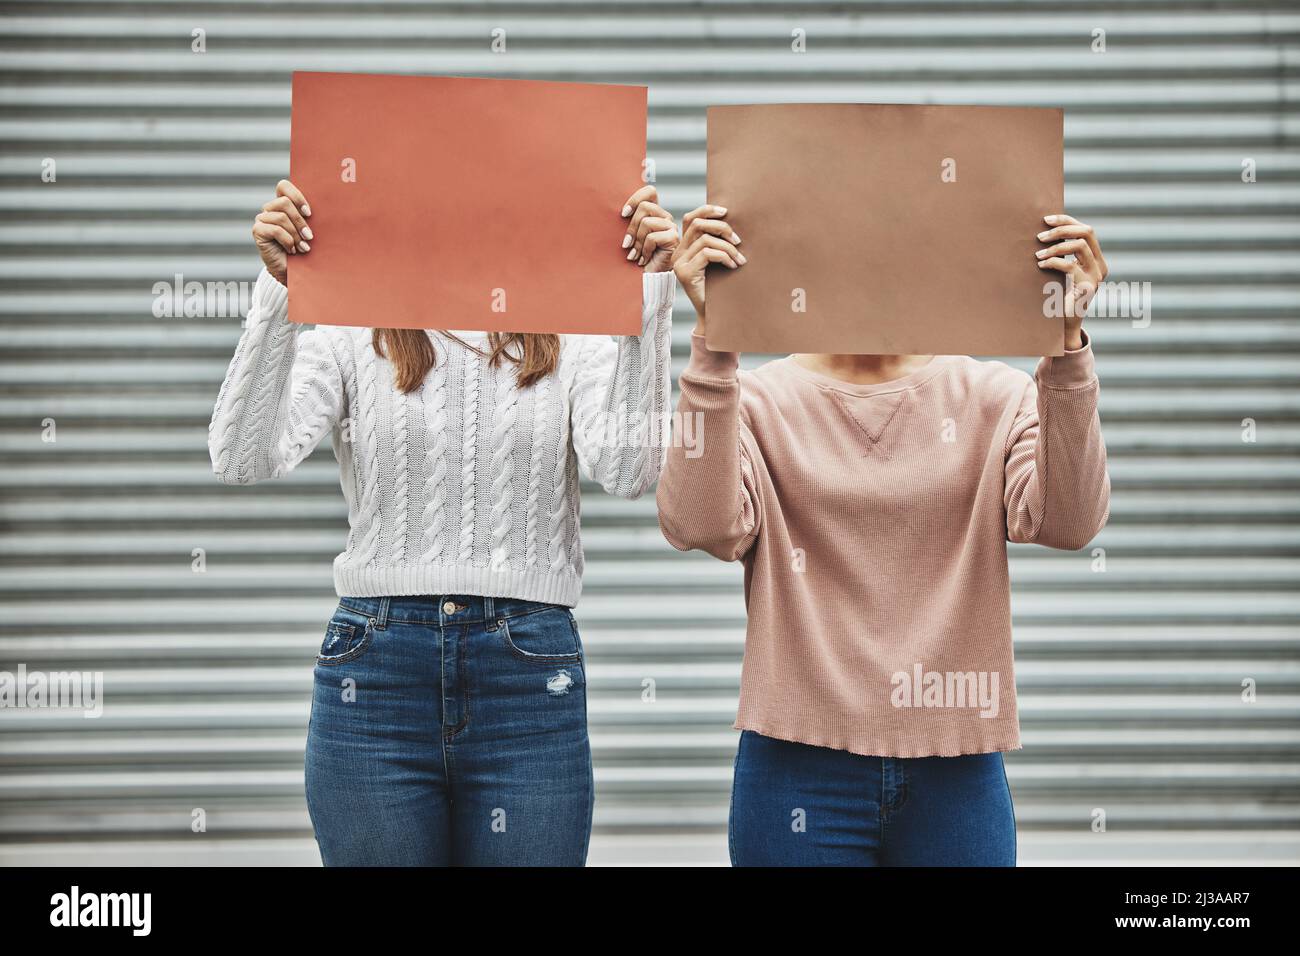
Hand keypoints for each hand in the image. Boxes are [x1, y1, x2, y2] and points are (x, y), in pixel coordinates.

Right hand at [253, 180, 312, 285]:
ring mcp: (262, 219)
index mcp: (282, 205)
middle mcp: (270, 209)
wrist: (293, 272)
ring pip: (281, 216)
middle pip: (284, 202)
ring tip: (303, 247)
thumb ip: (310, 217)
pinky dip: (287, 240)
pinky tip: (291, 250)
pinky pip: (275, 229)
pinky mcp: (258, 231)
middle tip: (310, 236)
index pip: (283, 186)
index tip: (309, 213)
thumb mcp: (309, 231)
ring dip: (295, 234)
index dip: (296, 196)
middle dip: (300, 221)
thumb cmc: (304, 250)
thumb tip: (327, 206)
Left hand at [620, 186, 677, 273]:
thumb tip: (620, 209)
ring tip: (635, 255)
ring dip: (637, 242)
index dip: (635, 198)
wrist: (646, 278)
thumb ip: (628, 220)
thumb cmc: (635, 258)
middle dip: (631, 228)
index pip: (650, 192)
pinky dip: (644, 250)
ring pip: (647, 222)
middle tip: (626, 245)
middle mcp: (665, 217)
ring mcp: (671, 227)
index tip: (623, 214)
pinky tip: (644, 259)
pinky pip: (652, 237)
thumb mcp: (629, 235)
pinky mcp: (673, 238)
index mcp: (655, 213)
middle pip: (645, 207)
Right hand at [670, 204, 745, 325]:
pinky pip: (707, 254)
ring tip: (740, 260)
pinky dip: (724, 257)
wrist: (715, 314)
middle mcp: (677, 253)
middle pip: (697, 224)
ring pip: (705, 240)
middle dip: (722, 228)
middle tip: (739, 241)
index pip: (690, 218)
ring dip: (728, 248)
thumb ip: (717, 242)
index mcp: (684, 247)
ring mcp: (679, 263)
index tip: (727, 212)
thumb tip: (730, 220)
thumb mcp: (718, 260)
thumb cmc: (720, 287)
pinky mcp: (685, 273)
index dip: (707, 210)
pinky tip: (733, 266)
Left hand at [1036, 214, 1107, 348]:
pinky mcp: (1086, 288)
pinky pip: (1070, 266)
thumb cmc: (1058, 297)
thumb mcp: (1062, 272)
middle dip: (1062, 229)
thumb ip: (1062, 255)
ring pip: (1079, 246)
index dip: (1067, 220)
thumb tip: (1045, 231)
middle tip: (1039, 235)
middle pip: (1087, 232)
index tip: (1046, 219)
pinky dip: (1053, 262)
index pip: (1087, 230)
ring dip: (1055, 246)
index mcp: (1096, 259)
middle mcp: (1100, 266)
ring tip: (1038, 254)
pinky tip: (1041, 265)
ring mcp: (1096, 277)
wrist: (1064, 326)